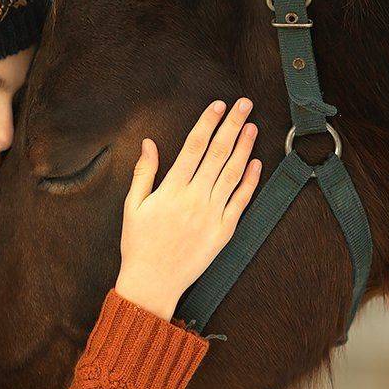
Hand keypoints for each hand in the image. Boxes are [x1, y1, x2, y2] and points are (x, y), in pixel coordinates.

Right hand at [114, 98, 263, 319]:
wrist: (153, 283)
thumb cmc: (139, 244)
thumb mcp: (132, 205)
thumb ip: (143, 172)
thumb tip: (149, 143)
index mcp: (171, 190)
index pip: (194, 147)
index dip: (207, 123)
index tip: (218, 106)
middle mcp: (194, 199)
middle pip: (217, 154)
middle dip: (232, 125)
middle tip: (244, 104)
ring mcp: (212, 215)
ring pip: (232, 174)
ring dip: (244, 148)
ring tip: (252, 127)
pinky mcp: (224, 232)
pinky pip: (240, 202)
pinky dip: (249, 181)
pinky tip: (255, 163)